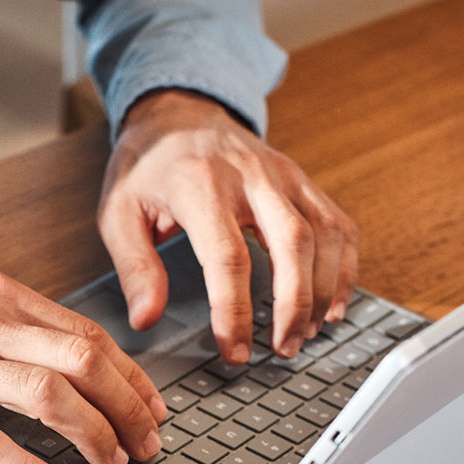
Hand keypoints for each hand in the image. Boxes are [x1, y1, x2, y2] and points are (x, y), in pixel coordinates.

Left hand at [97, 89, 359, 361]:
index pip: (228, 258)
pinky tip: (334, 304)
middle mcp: (250, 176)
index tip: (235, 350)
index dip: (235, 312)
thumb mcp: (118, 212)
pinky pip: (339, 224)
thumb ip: (135, 268)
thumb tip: (145, 319)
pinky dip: (345, 267)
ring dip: (324, 291)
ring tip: (306, 334)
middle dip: (295, 305)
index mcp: (200, 185)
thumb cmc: (147, 167)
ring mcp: (284, 175)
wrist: (177, 112)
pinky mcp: (303, 180)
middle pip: (292, 244)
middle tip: (284, 350)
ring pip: (324, 234)